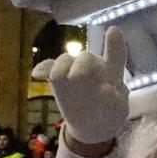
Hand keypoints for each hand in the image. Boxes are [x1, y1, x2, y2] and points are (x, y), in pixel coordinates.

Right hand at [34, 26, 128, 149]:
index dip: (114, 43)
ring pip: (66, 60)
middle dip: (81, 65)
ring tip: (56, 76)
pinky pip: (49, 68)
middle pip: (86, 58)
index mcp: (112, 72)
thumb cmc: (109, 114)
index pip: (115, 55)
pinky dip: (43, 68)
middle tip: (77, 77)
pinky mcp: (58, 78)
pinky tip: (37, 74)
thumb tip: (107, 90)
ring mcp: (73, 70)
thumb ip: (116, 101)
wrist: (91, 126)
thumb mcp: (118, 111)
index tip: (112, 31)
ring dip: (61, 66)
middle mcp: (92, 66)